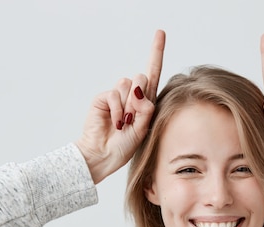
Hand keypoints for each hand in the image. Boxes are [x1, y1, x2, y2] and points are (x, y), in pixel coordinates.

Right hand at [76, 30, 165, 183]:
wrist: (103, 155)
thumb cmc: (124, 147)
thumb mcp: (143, 129)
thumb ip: (146, 109)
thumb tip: (139, 88)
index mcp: (146, 102)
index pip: (153, 74)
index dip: (156, 53)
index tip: (160, 33)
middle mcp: (132, 96)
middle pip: (143, 77)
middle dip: (141, 96)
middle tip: (133, 118)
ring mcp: (118, 96)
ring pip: (128, 83)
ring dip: (128, 106)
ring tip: (123, 123)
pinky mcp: (104, 98)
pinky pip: (115, 94)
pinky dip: (117, 109)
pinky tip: (115, 123)